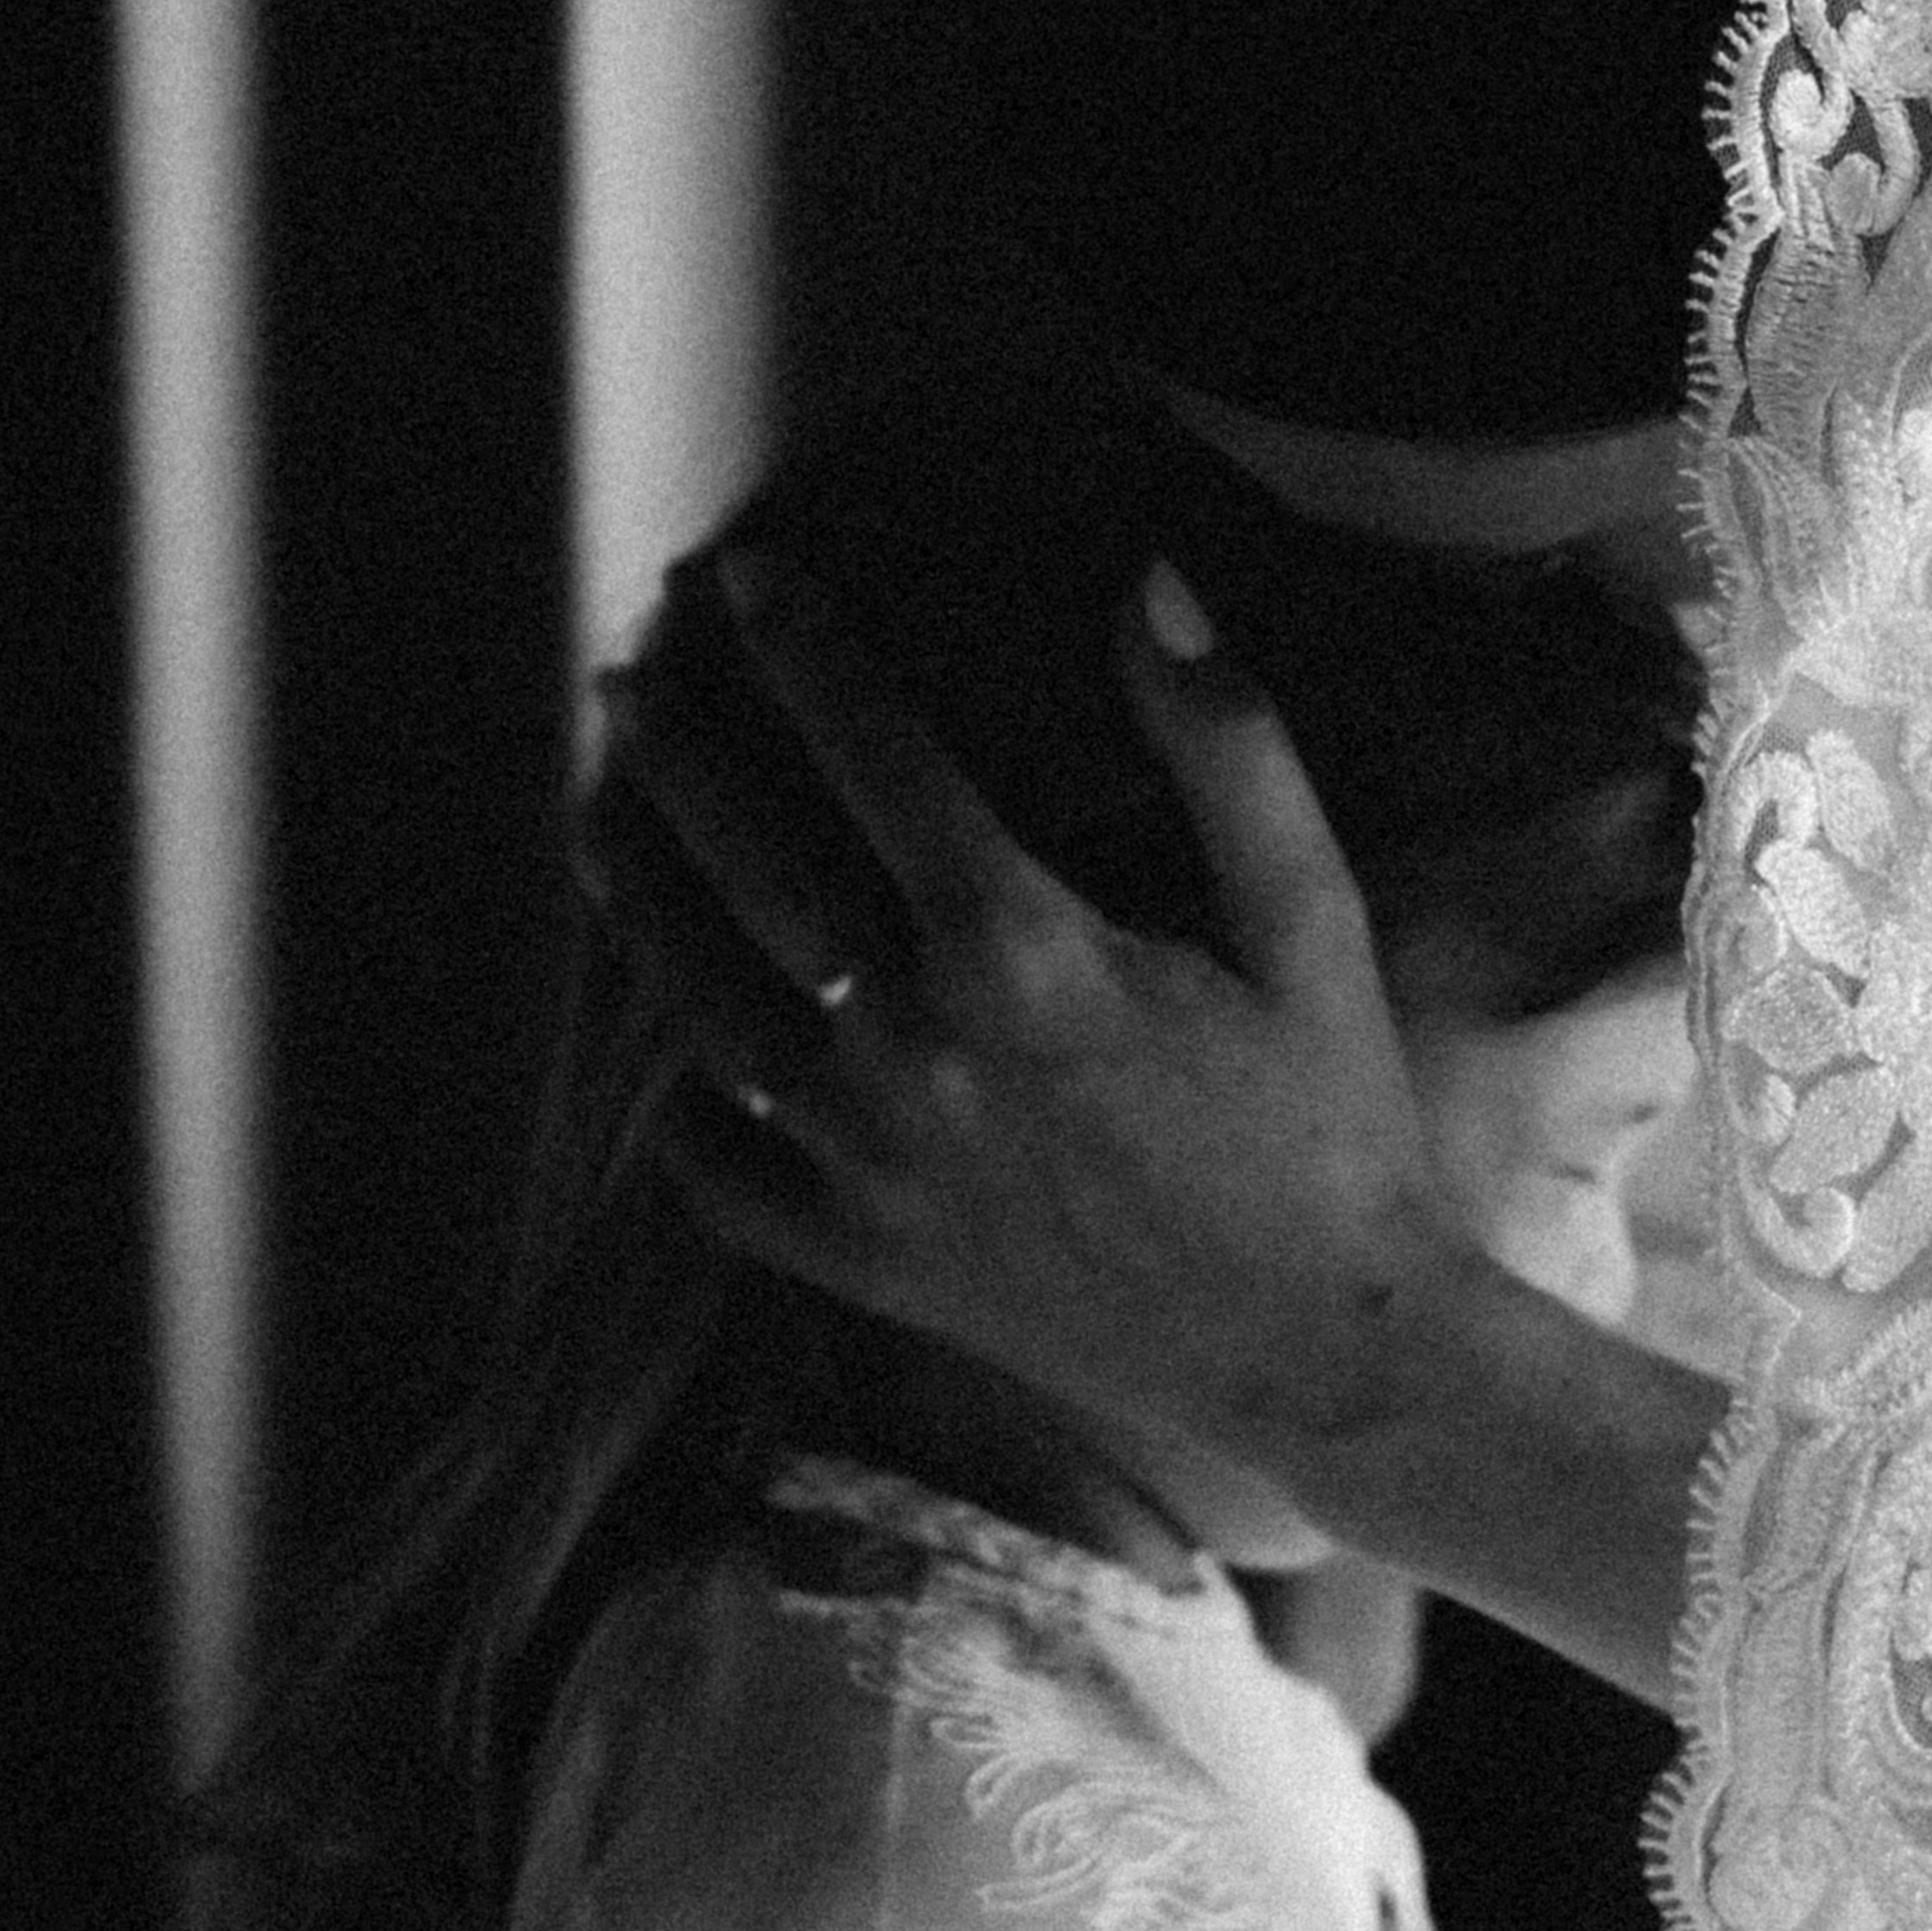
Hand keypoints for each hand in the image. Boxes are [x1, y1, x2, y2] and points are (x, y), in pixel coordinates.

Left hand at [627, 546, 1487, 1473]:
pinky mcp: (859, 1261)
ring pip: (698, 1000)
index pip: (871, 751)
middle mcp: (915, 1048)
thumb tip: (1148, 580)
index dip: (799, 648)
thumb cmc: (1330, 1126)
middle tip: (630, 675)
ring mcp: (869, 1164)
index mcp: (1022, 948)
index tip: (745, 576)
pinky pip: (720, 1170)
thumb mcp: (1308, 921)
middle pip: (745, 861)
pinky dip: (684, 1101)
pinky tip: (677, 1041)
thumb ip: (1227, 743)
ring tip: (601, 813)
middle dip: (676, 748)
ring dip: (637, 891)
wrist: (1322, 1353)